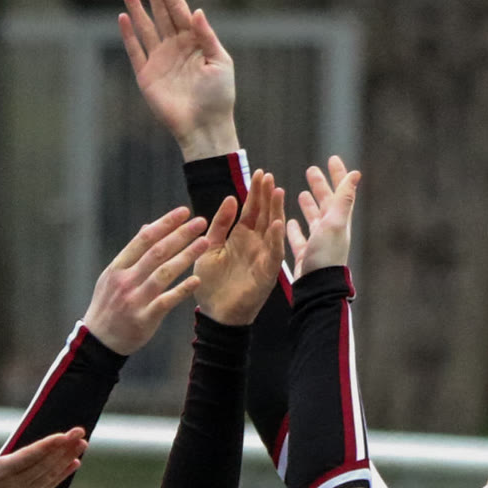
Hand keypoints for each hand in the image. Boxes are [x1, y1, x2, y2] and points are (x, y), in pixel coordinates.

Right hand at [0, 425, 85, 487]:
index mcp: (0, 474)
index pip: (29, 458)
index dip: (48, 446)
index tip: (64, 435)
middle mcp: (15, 487)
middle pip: (44, 465)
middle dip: (64, 447)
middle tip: (80, 431)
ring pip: (49, 475)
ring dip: (67, 459)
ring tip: (82, 443)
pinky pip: (48, 487)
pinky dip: (62, 476)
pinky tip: (75, 463)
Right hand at [83, 207, 207, 353]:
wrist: (98, 341)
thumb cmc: (107, 305)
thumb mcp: (112, 276)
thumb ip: (132, 253)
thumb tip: (148, 226)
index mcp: (118, 267)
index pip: (144, 239)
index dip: (165, 223)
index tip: (183, 212)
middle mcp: (126, 280)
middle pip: (157, 252)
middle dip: (180, 235)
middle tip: (199, 222)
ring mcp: (135, 300)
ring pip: (164, 273)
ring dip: (186, 256)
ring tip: (204, 242)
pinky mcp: (144, 319)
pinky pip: (166, 301)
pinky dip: (182, 290)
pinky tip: (196, 280)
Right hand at [118, 0, 238, 158]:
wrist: (205, 127)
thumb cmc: (219, 96)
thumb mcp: (220, 62)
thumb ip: (206, 36)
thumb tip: (195, 10)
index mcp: (195, 40)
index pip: (179, 8)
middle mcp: (175, 46)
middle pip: (161, 12)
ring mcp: (160, 59)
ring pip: (145, 26)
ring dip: (136, 7)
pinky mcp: (147, 75)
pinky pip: (135, 51)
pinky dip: (128, 35)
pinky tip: (123, 17)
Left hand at [193, 171, 286, 324]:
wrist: (213, 314)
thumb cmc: (210, 283)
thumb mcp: (209, 247)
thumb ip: (219, 224)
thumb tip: (230, 198)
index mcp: (241, 237)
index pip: (252, 210)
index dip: (256, 192)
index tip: (260, 172)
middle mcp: (255, 244)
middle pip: (264, 215)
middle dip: (267, 195)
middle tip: (269, 175)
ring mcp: (262, 258)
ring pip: (272, 230)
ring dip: (276, 211)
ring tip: (278, 191)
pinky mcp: (266, 274)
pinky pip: (273, 254)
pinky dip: (276, 239)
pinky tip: (277, 224)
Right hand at [285, 157, 359, 278]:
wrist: (317, 288)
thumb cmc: (327, 255)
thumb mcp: (336, 223)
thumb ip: (345, 199)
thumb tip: (356, 173)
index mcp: (338, 220)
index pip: (340, 192)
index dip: (338, 175)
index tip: (332, 158)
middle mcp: (330, 230)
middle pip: (326, 202)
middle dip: (320, 186)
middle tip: (311, 170)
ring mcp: (318, 243)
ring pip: (313, 219)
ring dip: (309, 205)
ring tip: (302, 193)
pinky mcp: (306, 255)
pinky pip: (299, 238)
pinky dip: (295, 229)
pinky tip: (289, 222)